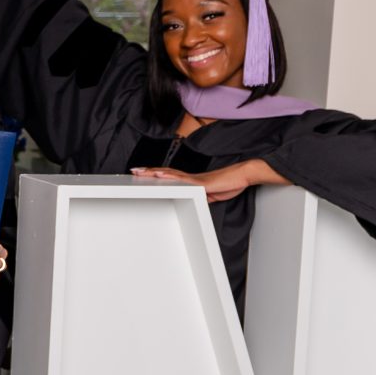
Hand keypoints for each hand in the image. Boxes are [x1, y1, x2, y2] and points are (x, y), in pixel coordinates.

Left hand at [129, 160, 276, 202]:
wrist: (242, 176)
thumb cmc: (228, 184)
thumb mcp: (210, 195)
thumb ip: (200, 197)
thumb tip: (194, 203)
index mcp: (190, 182)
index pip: (168, 177)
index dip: (155, 176)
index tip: (142, 175)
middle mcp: (190, 178)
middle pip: (165, 173)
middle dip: (148, 172)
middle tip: (133, 171)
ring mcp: (194, 179)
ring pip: (170, 174)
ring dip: (154, 172)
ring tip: (140, 171)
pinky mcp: (201, 182)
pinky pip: (183, 179)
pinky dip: (171, 176)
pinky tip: (160, 174)